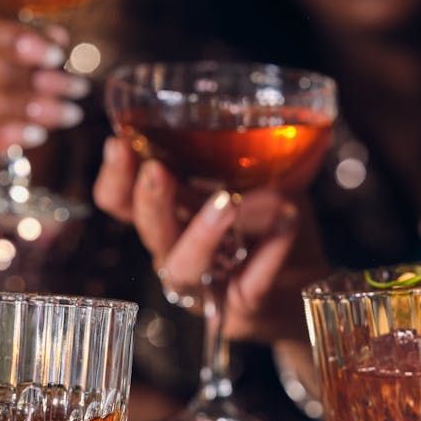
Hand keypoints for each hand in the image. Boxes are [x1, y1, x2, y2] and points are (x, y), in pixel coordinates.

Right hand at [0, 0, 89, 164]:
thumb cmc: (6, 54)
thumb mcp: (21, 38)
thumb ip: (34, 38)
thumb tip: (56, 39)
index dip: (12, 39)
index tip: (56, 55)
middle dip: (22, 80)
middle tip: (74, 89)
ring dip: (18, 111)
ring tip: (67, 114)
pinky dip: (0, 138)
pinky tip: (37, 135)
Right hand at [92, 136, 330, 342]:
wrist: (305, 287)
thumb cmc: (273, 229)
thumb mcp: (260, 182)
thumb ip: (252, 153)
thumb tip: (279, 110)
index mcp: (170, 218)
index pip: (120, 203)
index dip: (114, 178)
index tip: (118, 142)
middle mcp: (177, 252)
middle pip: (148, 233)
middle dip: (148, 201)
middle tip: (157, 170)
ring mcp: (207, 285)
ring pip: (184, 267)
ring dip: (201, 232)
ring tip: (226, 203)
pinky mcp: (242, 309)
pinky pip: (248, 285)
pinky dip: (269, 253)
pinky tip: (287, 221)